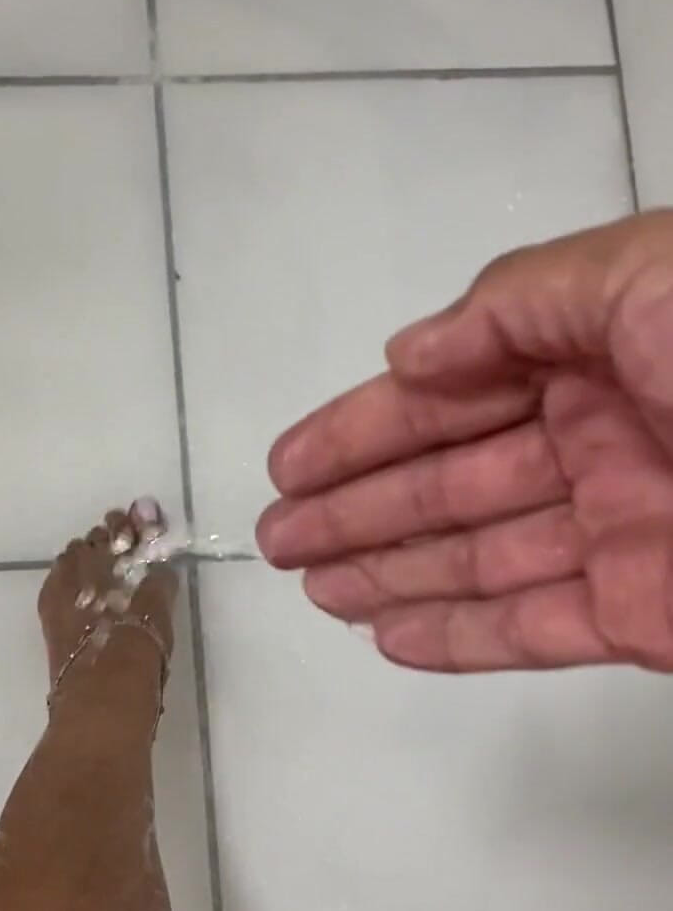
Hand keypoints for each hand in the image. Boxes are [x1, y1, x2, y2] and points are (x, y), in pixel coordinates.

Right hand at [257, 211, 672, 672]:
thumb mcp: (643, 275)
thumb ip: (515, 304)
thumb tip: (413, 356)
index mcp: (604, 346)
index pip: (456, 389)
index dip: (365, 426)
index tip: (287, 463)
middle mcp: (607, 436)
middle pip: (457, 478)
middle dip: (362, 505)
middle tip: (275, 538)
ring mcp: (630, 531)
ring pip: (485, 557)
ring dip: (394, 570)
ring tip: (311, 589)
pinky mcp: (651, 618)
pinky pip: (539, 627)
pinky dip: (463, 634)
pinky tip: (391, 635)